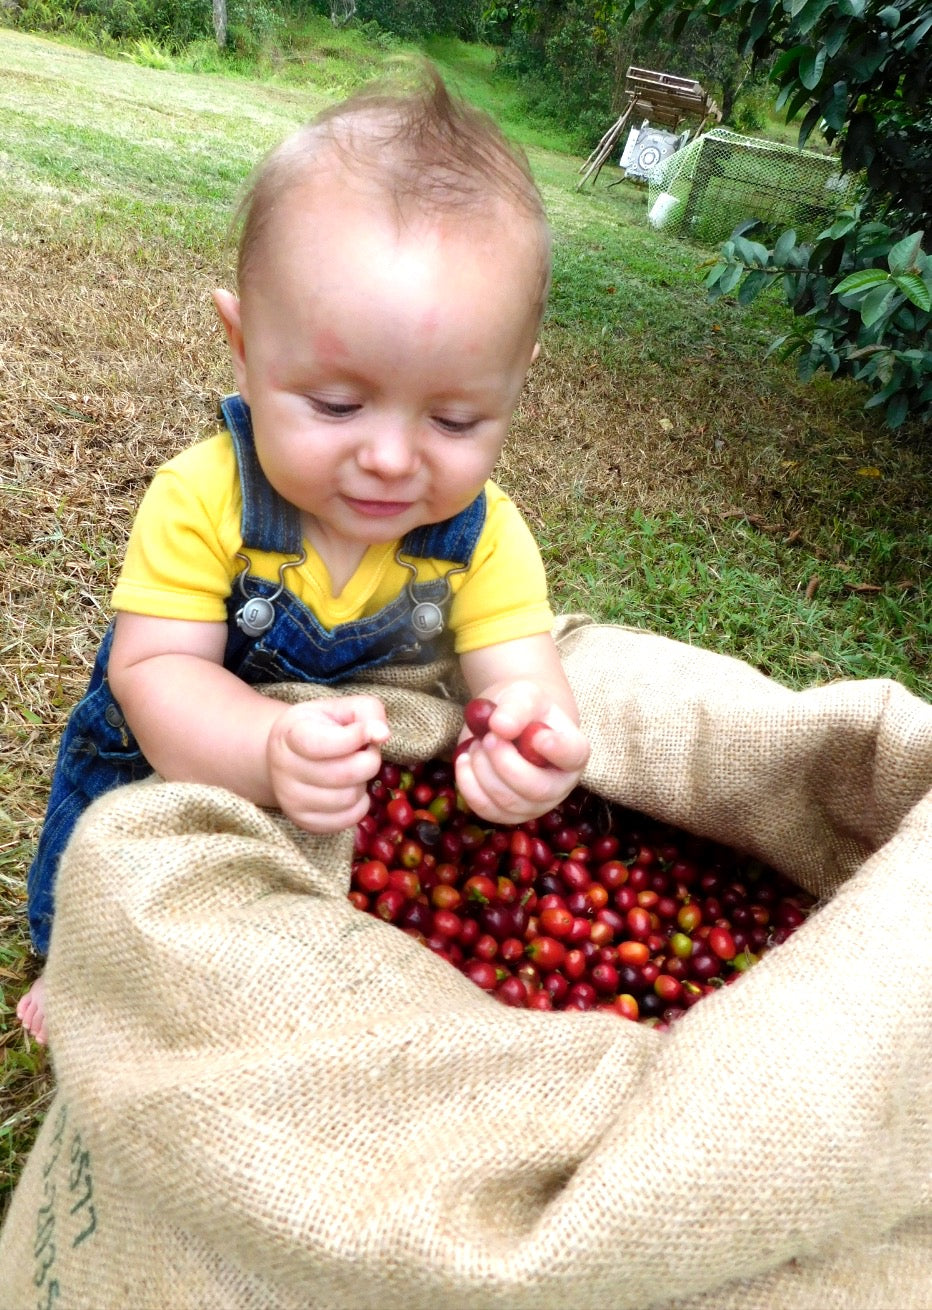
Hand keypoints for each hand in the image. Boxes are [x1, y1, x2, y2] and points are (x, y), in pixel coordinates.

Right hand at [266, 696, 389, 832]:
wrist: (288, 757)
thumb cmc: (320, 728)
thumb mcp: (340, 708)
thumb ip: (366, 711)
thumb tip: (382, 734)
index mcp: (290, 735)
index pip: (322, 743)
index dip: (355, 738)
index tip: (374, 732)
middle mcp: (285, 769)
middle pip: (345, 774)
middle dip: (369, 761)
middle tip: (365, 752)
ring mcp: (291, 800)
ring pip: (349, 798)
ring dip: (363, 782)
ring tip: (354, 769)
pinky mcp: (304, 822)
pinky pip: (347, 819)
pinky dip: (360, 804)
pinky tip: (351, 788)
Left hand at [454, 680, 589, 825]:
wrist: (506, 725)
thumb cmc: (522, 710)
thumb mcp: (523, 696)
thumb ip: (516, 707)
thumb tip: (501, 727)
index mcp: (573, 752)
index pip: (573, 755)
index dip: (557, 749)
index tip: (537, 735)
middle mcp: (560, 785)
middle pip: (536, 789)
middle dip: (504, 762)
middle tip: (488, 736)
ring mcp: (535, 805)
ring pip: (508, 802)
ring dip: (483, 769)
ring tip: (478, 744)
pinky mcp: (508, 814)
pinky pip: (487, 810)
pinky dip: (468, 784)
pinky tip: (465, 760)